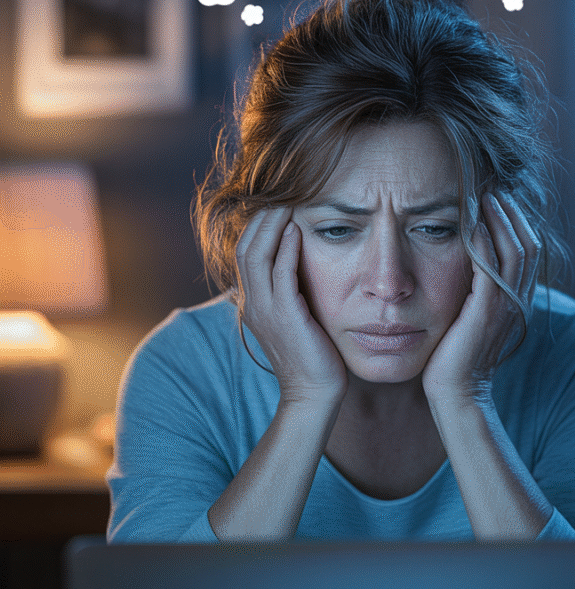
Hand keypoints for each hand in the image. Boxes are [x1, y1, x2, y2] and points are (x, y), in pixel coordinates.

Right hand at [236, 207, 348, 405]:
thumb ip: (292, 292)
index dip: (259, 226)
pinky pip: (280, 274)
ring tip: (288, 203)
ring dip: (272, 226)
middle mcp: (253, 304)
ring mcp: (265, 311)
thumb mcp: (296, 317)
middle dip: (263, 218)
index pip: (245, 253)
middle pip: (245, 247)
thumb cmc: (313, 355)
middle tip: (282, 194)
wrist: (314, 394)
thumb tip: (302, 264)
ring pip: (257, 256)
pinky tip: (298, 231)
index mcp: (253, 303)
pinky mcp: (285, 317)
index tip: (278, 204)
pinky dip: (287, 249)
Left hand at [421, 192, 540, 409]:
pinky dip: (482, 241)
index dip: (516, 221)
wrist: (457, 394)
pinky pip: (489, 268)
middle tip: (493, 185)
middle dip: (511, 212)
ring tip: (484, 194)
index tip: (497, 196)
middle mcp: (519, 300)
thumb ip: (478, 291)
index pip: (528, 249)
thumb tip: (469, 264)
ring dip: (499, 219)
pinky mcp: (486, 312)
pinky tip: (469, 222)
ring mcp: (505, 307)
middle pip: (528, 243)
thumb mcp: (472, 317)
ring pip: (515, 250)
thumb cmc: (456, 357)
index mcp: (518, 300)